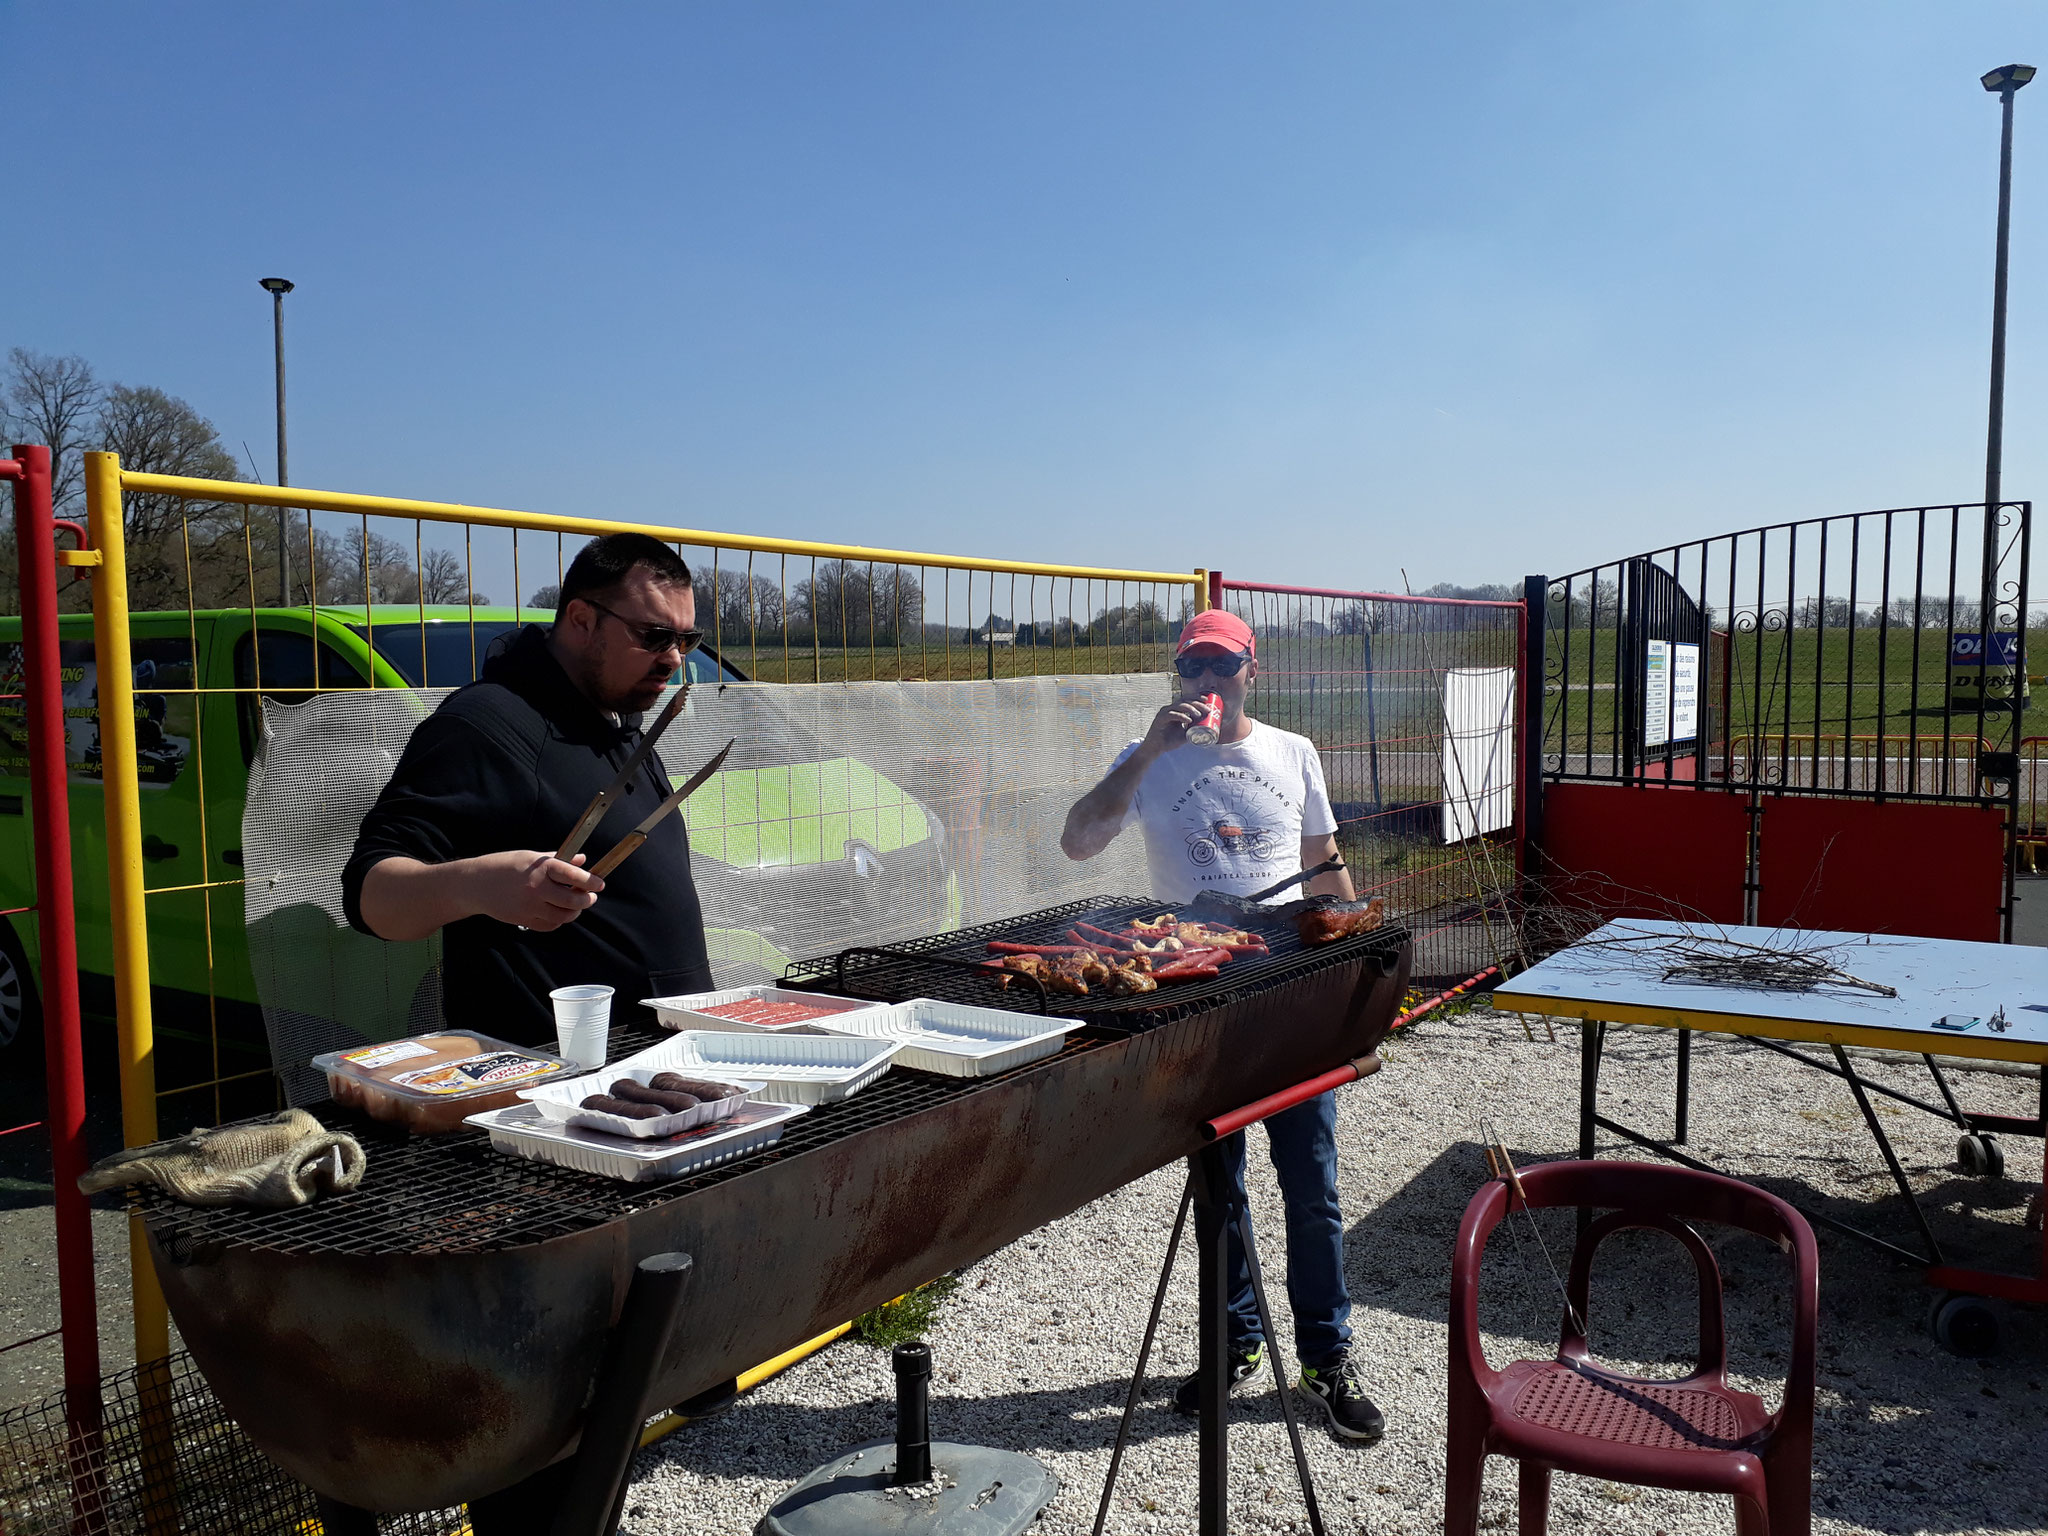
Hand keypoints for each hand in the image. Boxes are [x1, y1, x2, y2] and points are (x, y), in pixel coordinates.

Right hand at [472, 850, 605, 931]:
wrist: (475, 884)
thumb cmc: (504, 866)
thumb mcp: (531, 856)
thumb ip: (558, 859)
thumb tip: (581, 860)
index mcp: (540, 868)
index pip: (572, 875)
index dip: (590, 881)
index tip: (600, 884)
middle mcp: (536, 888)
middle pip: (572, 900)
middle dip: (586, 900)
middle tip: (590, 896)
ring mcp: (529, 906)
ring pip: (563, 916)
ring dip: (574, 912)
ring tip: (577, 905)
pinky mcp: (523, 920)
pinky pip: (549, 925)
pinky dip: (559, 921)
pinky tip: (560, 913)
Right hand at [1141, 698, 1207, 756]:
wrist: (1155, 748)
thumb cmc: (1169, 741)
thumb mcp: (1185, 733)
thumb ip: (1194, 728)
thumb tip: (1207, 724)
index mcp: (1175, 710)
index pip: (1187, 699)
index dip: (1197, 698)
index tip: (1207, 700)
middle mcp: (1170, 709)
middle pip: (1185, 700)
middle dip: (1197, 703)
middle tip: (1207, 709)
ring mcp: (1164, 713)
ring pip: (1179, 705)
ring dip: (1191, 708)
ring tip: (1198, 715)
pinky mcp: (1160, 719)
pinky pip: (1172, 715)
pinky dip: (1181, 716)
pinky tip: (1189, 720)